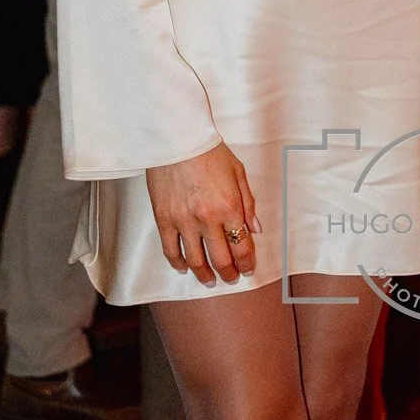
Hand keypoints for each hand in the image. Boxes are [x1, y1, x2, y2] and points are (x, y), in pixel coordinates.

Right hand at [146, 141, 257, 285]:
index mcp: (229, 206)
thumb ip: (248, 203)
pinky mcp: (164, 220)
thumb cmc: (210, 152)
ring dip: (205, 275)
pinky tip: (185, 267)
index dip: (247, 262)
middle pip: (221, 259)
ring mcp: (183, 221)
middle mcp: (207, 218)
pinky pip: (171, 250)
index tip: (248, 269)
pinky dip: (178, 263)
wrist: (178, 139)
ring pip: (195, 260)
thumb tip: (255, 229)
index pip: (241, 246)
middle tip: (231, 278)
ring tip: (210, 280)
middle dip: (229, 273)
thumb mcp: (238, 172)